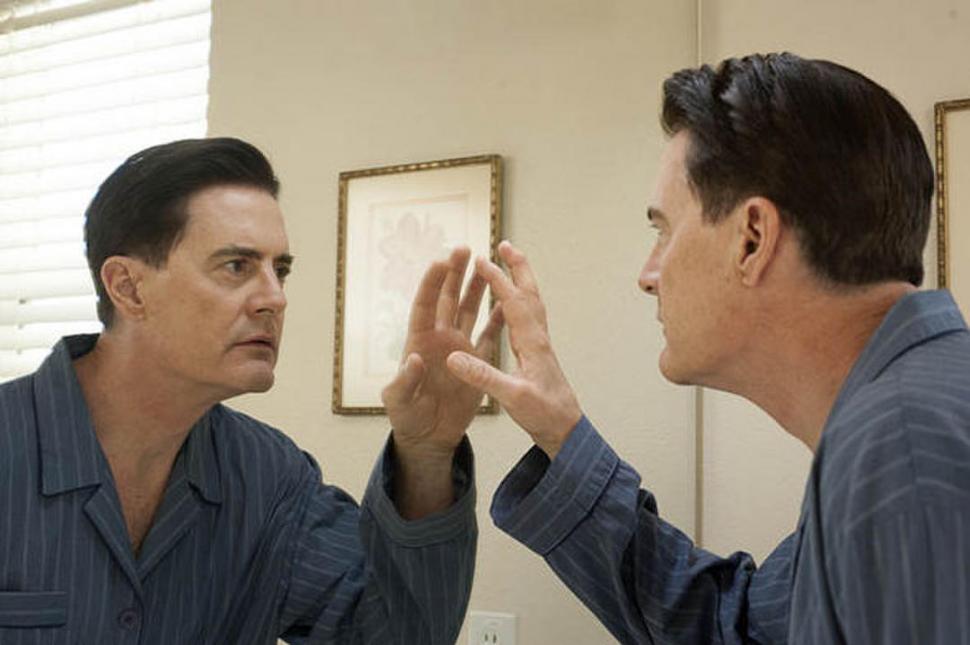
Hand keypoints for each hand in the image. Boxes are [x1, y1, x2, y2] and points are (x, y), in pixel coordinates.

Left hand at [383, 246, 503, 459]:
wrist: (429, 436)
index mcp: (419, 342)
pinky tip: (507, 302)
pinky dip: (497, 319)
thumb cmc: (407, 418)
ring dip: (476, 287)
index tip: (440, 261)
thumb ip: (403, 382)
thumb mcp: (398, 402)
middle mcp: (439, 339)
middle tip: (464, 249)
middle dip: (455, 273)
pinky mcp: (475, 361)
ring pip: (468, 310)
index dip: (431, 283)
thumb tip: (412, 359)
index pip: (424, 306)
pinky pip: (489, 334)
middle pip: (447, 299)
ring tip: (486, 264)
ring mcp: (458, 347)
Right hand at [445, 241, 581, 458]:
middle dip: (518, 267)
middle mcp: (538, 339)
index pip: (513, 303)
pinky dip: (520, 301)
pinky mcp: (538, 355)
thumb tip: (455, 358)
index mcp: (532, 344)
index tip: (482, 260)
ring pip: (532, 302)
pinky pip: (529, 318)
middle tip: (505, 245)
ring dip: (521, 279)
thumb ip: (483, 377)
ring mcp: (540, 345)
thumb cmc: (544, 416)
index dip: (497, 280)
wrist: (567, 431)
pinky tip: (513, 305)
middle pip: (530, 293)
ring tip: (509, 263)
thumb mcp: (512, 398)